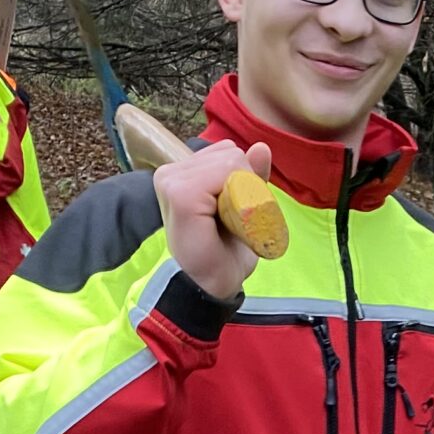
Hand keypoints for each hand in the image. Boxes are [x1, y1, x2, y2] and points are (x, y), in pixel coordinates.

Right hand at [156, 138, 273, 303]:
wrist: (211, 286)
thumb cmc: (224, 251)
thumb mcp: (244, 206)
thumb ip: (251, 175)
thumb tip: (262, 147)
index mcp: (181, 172)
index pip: (228, 152)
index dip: (243, 181)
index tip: (232, 214)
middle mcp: (171, 172)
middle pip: (231, 154)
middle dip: (244, 187)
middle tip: (230, 222)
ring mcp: (172, 181)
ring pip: (232, 162)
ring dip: (241, 196)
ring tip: (225, 225)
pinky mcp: (180, 194)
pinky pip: (227, 175)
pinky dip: (238, 201)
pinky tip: (225, 225)